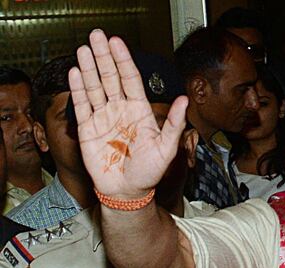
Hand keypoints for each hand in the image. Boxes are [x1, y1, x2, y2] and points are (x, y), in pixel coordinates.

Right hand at [69, 29, 186, 199]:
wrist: (128, 192)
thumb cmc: (149, 173)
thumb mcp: (166, 149)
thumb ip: (174, 124)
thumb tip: (185, 100)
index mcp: (139, 111)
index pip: (131, 80)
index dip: (124, 61)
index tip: (117, 42)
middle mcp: (120, 110)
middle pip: (110, 77)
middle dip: (104, 56)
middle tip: (96, 35)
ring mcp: (103, 118)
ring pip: (95, 87)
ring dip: (89, 68)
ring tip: (83, 49)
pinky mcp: (88, 129)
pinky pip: (82, 105)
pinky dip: (78, 89)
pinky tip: (75, 72)